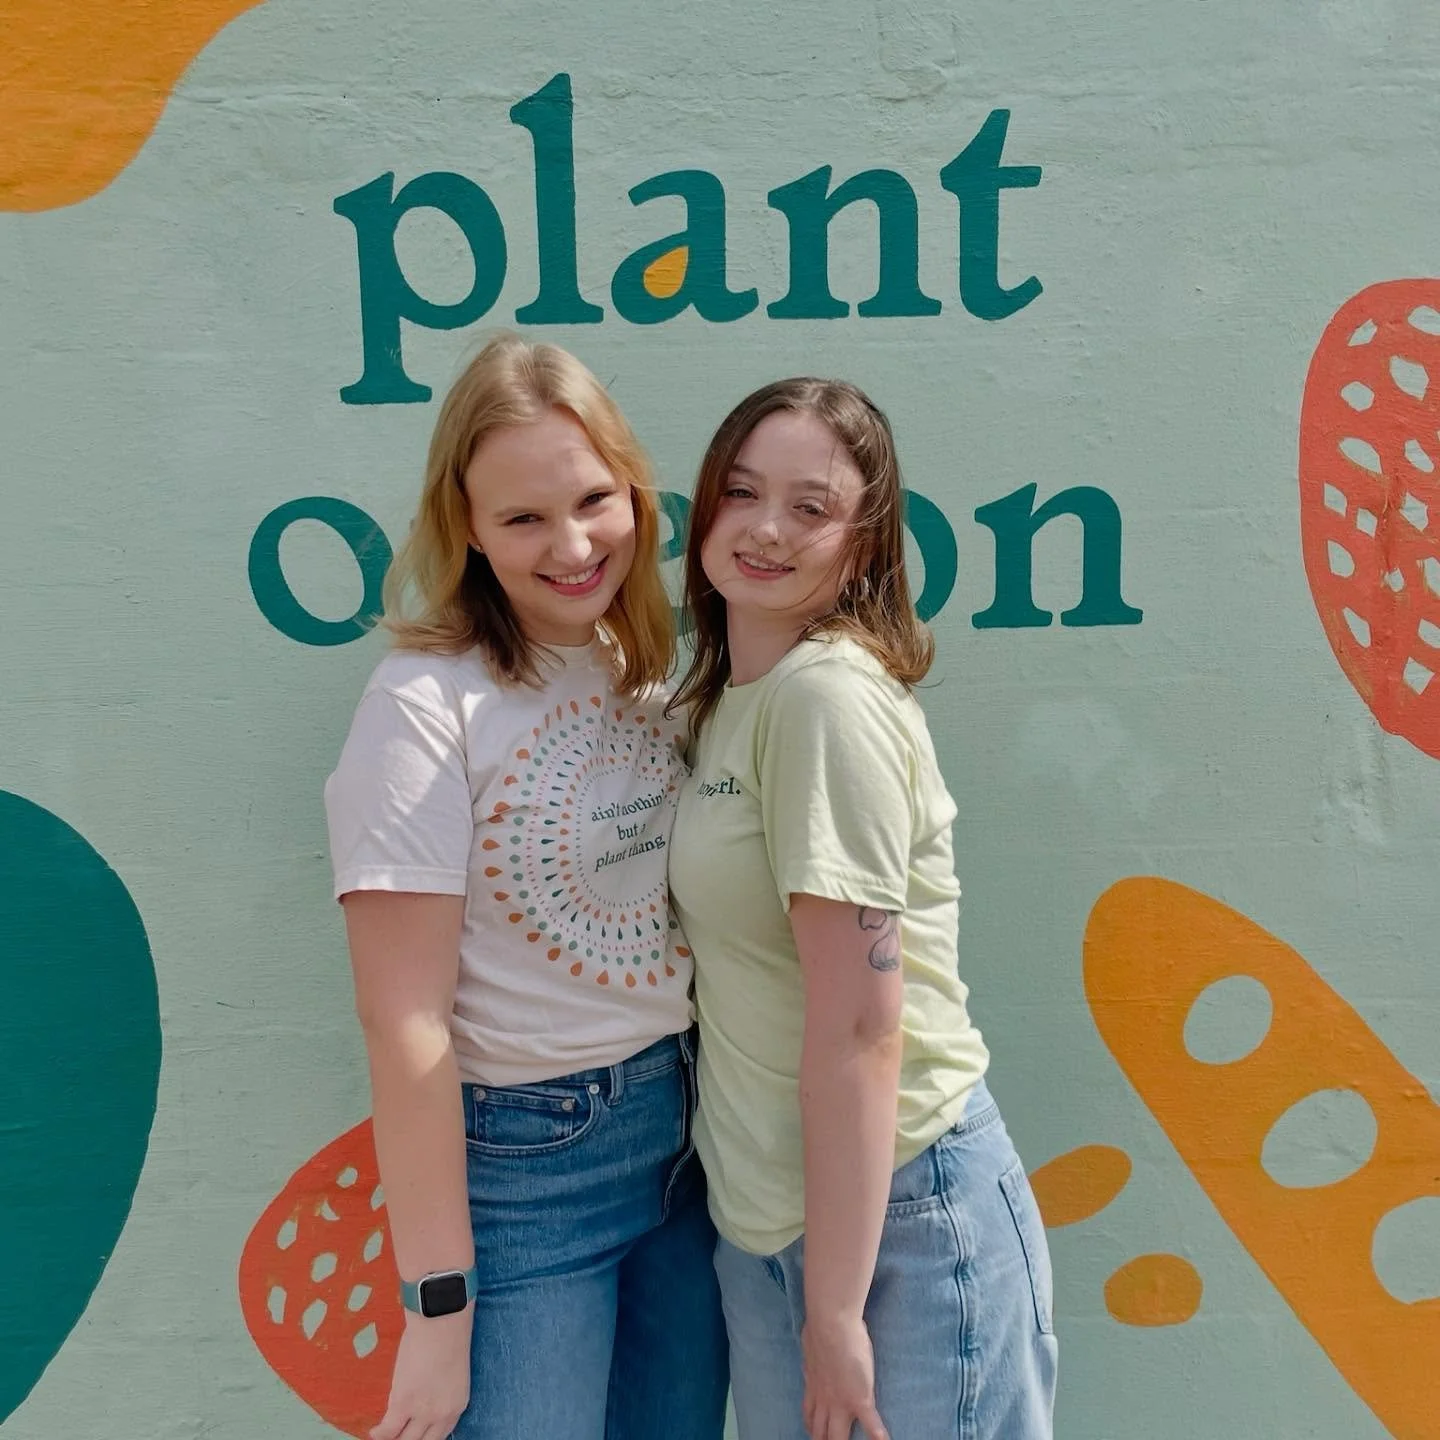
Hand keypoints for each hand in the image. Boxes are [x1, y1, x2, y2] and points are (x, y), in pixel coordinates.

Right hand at [371, 1307, 472, 1439]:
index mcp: (457, 1406)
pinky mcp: (403, 1403)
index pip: (438, 1438)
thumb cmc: (450, 1336)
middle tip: (399, 1435)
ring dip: (393, 1438)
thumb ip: (441, 1393)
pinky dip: (379, 1433)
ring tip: (385, 1436)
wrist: (443, 1322)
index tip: (414, 1436)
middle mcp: (441, 1415)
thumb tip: (426, 1397)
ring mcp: (421, 1411)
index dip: (423, 1439)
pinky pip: (388, 1430)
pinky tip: (374, 1431)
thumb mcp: (453, 1374)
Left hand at [801, 1313, 889, 1439]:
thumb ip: (814, 1359)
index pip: (809, 1414)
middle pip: (819, 1432)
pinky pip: (870, 1424)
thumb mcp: (812, 1348)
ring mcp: (841, 1402)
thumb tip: (813, 1355)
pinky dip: (877, 1435)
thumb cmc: (821, 1327)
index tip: (813, 1432)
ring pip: (837, 1436)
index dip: (811, 1427)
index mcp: (813, 1386)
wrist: (831, 1323)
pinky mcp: (859, 1399)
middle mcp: (823, 1399)